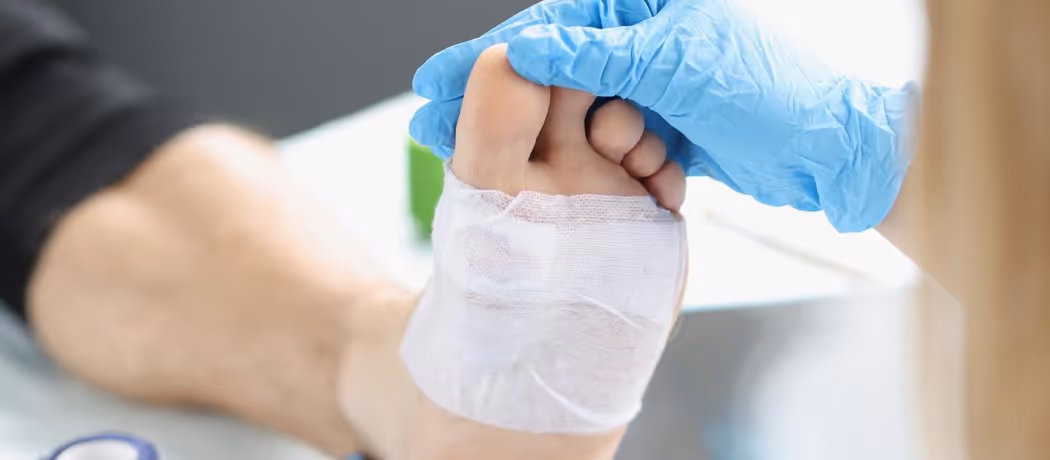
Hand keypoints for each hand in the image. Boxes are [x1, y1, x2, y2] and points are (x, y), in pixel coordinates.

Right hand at [410, 0, 917, 231]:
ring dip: (549, 140)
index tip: (433, 80)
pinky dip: (591, 158)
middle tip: (431, 124)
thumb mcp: (675, 67)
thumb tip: (525, 44)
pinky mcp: (666, 122)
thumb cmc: (771, 98)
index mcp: (650, 2)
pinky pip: (608, 139)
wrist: (833, 156)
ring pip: (576, 110)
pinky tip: (547, 171)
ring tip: (483, 157)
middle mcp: (648, 35)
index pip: (551, 24)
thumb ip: (596, 54)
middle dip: (496, 101)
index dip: (487, 55)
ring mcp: (656, 81)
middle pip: (552, 69)